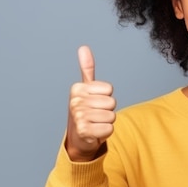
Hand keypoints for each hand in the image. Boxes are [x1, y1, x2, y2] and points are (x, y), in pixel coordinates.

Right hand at [66, 45, 115, 161]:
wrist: (78, 139)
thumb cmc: (85, 111)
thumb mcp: (85, 89)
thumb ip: (87, 68)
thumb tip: (83, 48)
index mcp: (77, 89)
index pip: (109, 89)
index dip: (106, 97)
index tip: (95, 103)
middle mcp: (75, 101)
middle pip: (112, 103)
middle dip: (107, 111)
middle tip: (95, 116)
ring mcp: (78, 116)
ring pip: (112, 116)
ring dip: (106, 123)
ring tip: (95, 124)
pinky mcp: (84, 131)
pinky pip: (109, 129)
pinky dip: (105, 133)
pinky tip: (95, 133)